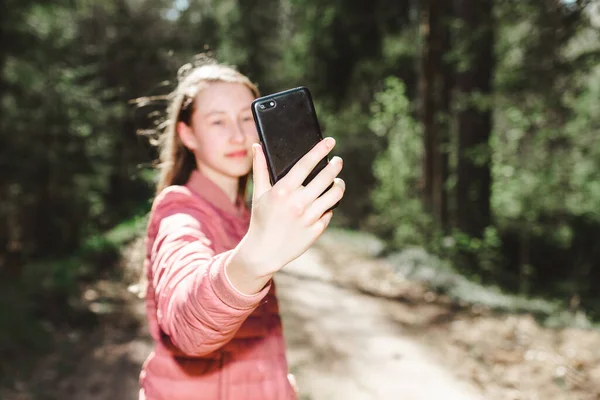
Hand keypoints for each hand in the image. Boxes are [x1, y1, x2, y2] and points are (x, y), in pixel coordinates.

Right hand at [227, 137, 344, 293]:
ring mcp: (309, 218)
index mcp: (283, 191)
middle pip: (325, 177)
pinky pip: (330, 212)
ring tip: (337, 181)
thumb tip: (257, 145)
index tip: (330, 141)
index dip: (319, 150)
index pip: (306, 165)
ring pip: (334, 194)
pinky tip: (327, 202)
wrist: (264, 252)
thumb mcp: (259, 194)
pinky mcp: (316, 230)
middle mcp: (298, 203)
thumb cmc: (261, 219)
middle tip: (337, 161)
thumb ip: (259, 168)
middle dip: (335, 166)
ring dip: (339, 184)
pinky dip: (330, 206)